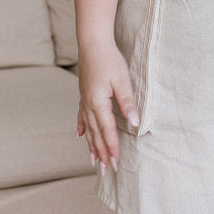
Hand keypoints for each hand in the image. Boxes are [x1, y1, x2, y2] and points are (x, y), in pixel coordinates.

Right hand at [76, 43, 139, 169]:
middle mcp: (88, 105)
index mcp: (98, 103)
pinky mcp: (84, 95)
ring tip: (93, 161)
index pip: (107, 131)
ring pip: (87, 129)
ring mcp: (84, 101)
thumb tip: (134, 123)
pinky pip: (81, 117)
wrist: (92, 43)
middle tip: (106, 170)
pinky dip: (81, 129)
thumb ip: (127, 102)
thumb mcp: (122, 80)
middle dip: (102, 152)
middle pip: (95, 134)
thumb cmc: (109, 60)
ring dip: (91, 146)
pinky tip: (79, 136)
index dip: (112, 147)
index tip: (116, 162)